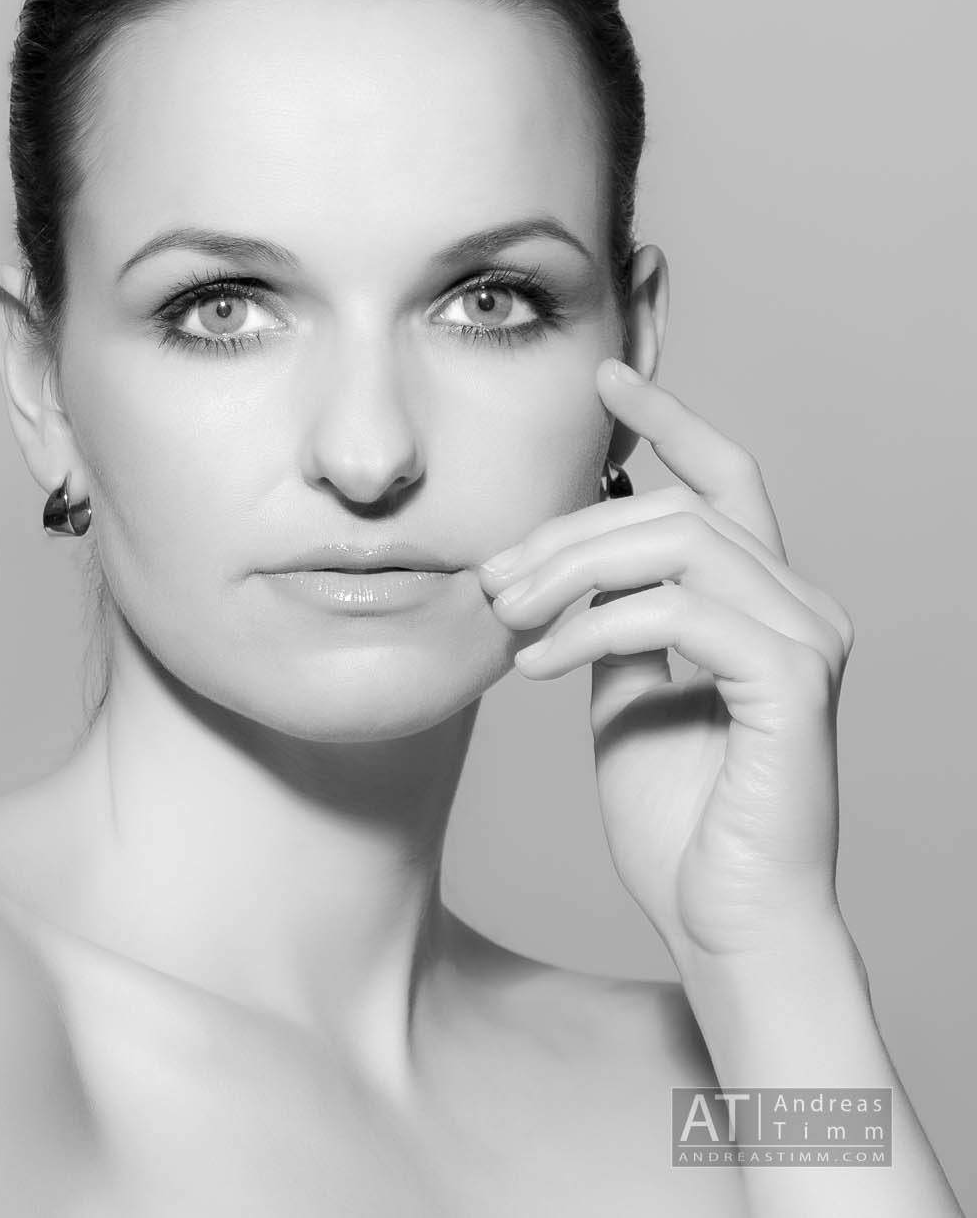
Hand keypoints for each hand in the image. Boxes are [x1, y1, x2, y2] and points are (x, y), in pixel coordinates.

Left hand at [476, 358, 854, 970]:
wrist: (724, 915)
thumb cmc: (677, 815)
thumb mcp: (625, 691)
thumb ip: (613, 618)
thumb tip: (562, 557)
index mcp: (761, 600)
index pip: (725, 480)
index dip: (669, 421)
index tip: (604, 380)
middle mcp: (799, 606)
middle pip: (672, 508)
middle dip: (564, 532)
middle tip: (491, 581)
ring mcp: (804, 640)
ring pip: (674, 543)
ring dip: (568, 572)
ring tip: (506, 621)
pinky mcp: (790, 682)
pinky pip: (679, 611)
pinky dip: (593, 628)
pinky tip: (535, 666)